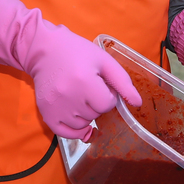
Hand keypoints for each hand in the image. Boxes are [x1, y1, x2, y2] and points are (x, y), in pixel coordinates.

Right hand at [19, 22, 141, 140]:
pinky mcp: (46, 113)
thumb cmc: (78, 53)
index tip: (99, 85)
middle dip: (95, 104)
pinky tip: (75, 116)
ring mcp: (55, 107)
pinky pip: (66, 133)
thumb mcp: (104, 61)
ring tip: (78, 96)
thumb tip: (138, 104)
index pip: (107, 105)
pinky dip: (74, 129)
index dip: (107, 96)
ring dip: (85, 115)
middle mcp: (68, 96)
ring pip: (82, 125)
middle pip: (95, 115)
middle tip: (86, 87)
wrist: (45, 50)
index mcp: (84, 81)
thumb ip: (123, 82)